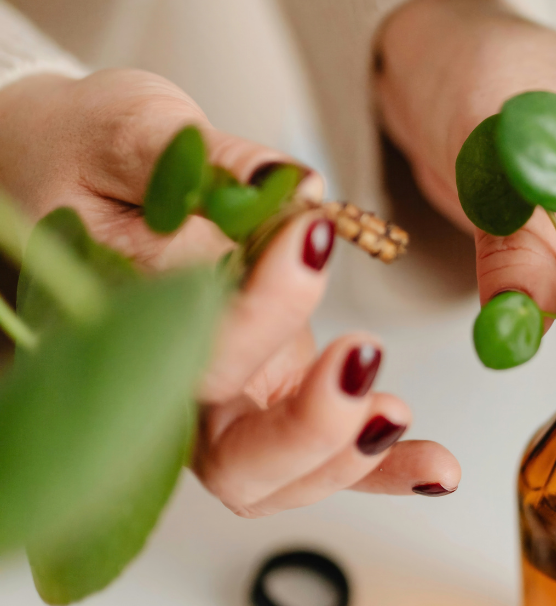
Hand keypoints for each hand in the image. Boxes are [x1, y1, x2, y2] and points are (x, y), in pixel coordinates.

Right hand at [0, 68, 459, 511]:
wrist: (67, 173)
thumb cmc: (84, 154)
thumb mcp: (130, 127)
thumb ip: (200, 157)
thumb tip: (289, 181)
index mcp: (120, 331)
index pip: (194, 355)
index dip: (260, 311)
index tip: (310, 238)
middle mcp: (168, 391)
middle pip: (234, 460)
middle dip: (309, 426)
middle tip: (363, 356)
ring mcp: (221, 405)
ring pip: (280, 478)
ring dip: (351, 460)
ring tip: (401, 413)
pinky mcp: (266, 395)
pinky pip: (321, 456)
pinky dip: (382, 470)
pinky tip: (436, 470)